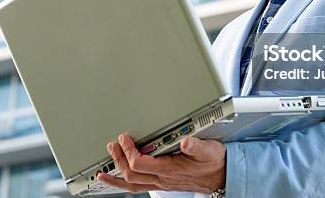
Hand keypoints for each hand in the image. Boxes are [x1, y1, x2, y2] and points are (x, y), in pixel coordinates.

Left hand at [97, 133, 225, 193]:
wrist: (221, 175)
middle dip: (118, 160)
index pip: (141, 164)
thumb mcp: (209, 149)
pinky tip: (117, 178)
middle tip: (112, 146)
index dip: (129, 151)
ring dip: (116, 175)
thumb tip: (186, 140)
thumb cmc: (214, 162)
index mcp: (170, 168)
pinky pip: (138, 186)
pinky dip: (123, 183)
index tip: (124, 138)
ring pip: (132, 185)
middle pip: (132, 175)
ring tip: (103, 170)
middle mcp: (163, 178)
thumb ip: (197, 145)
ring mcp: (161, 182)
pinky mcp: (162, 182)